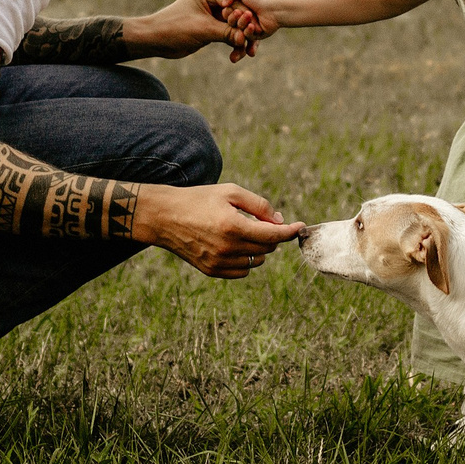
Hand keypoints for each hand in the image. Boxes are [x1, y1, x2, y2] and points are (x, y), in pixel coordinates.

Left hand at [132, 0, 261, 60]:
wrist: (155, 40)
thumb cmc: (174, 28)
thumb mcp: (202, 29)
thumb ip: (225, 32)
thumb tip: (245, 38)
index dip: (242, 13)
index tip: (250, 26)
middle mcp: (213, 0)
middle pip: (237, 12)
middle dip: (245, 27)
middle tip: (253, 39)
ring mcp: (213, 14)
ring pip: (235, 25)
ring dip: (241, 38)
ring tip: (249, 52)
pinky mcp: (212, 28)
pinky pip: (229, 34)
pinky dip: (233, 44)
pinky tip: (238, 56)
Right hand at [133, 183, 306, 277]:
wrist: (164, 217)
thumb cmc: (199, 199)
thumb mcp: (230, 192)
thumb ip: (259, 205)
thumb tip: (280, 221)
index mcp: (233, 226)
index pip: (273, 235)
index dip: (290, 231)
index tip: (299, 226)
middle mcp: (227, 248)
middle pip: (267, 248)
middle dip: (272, 235)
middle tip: (263, 221)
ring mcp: (219, 262)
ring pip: (257, 261)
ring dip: (259, 248)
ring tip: (244, 231)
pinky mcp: (212, 271)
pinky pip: (242, 271)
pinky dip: (246, 260)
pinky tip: (235, 245)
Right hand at [211, 0, 282, 61]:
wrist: (275, 8)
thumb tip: (223, 3)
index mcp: (238, 9)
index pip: (226, 15)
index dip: (227, 13)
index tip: (230, 7)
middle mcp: (242, 19)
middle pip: (230, 24)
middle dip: (234, 19)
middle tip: (239, 12)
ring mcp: (248, 28)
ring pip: (237, 32)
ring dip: (242, 24)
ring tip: (249, 17)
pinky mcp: (255, 36)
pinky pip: (248, 37)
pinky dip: (249, 31)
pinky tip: (253, 26)